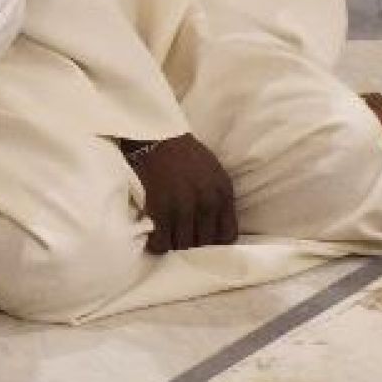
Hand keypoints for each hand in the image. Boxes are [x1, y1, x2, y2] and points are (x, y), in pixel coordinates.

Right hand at [125, 133, 237, 252]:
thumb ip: (217, 197)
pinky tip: (154, 238)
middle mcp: (207, 202)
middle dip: (193, 244)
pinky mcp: (159, 209)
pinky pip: (162, 243)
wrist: (155, 135)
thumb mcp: (213, 171)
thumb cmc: (184, 152)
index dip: (215, 243)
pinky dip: (157, 245)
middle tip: (181, 239)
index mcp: (223, 192)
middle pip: (204, 243)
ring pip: (183, 246)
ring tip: (167, 238)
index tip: (203, 241)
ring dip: (175, 244)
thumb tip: (214, 226)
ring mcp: (183, 207)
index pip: (227, 236)